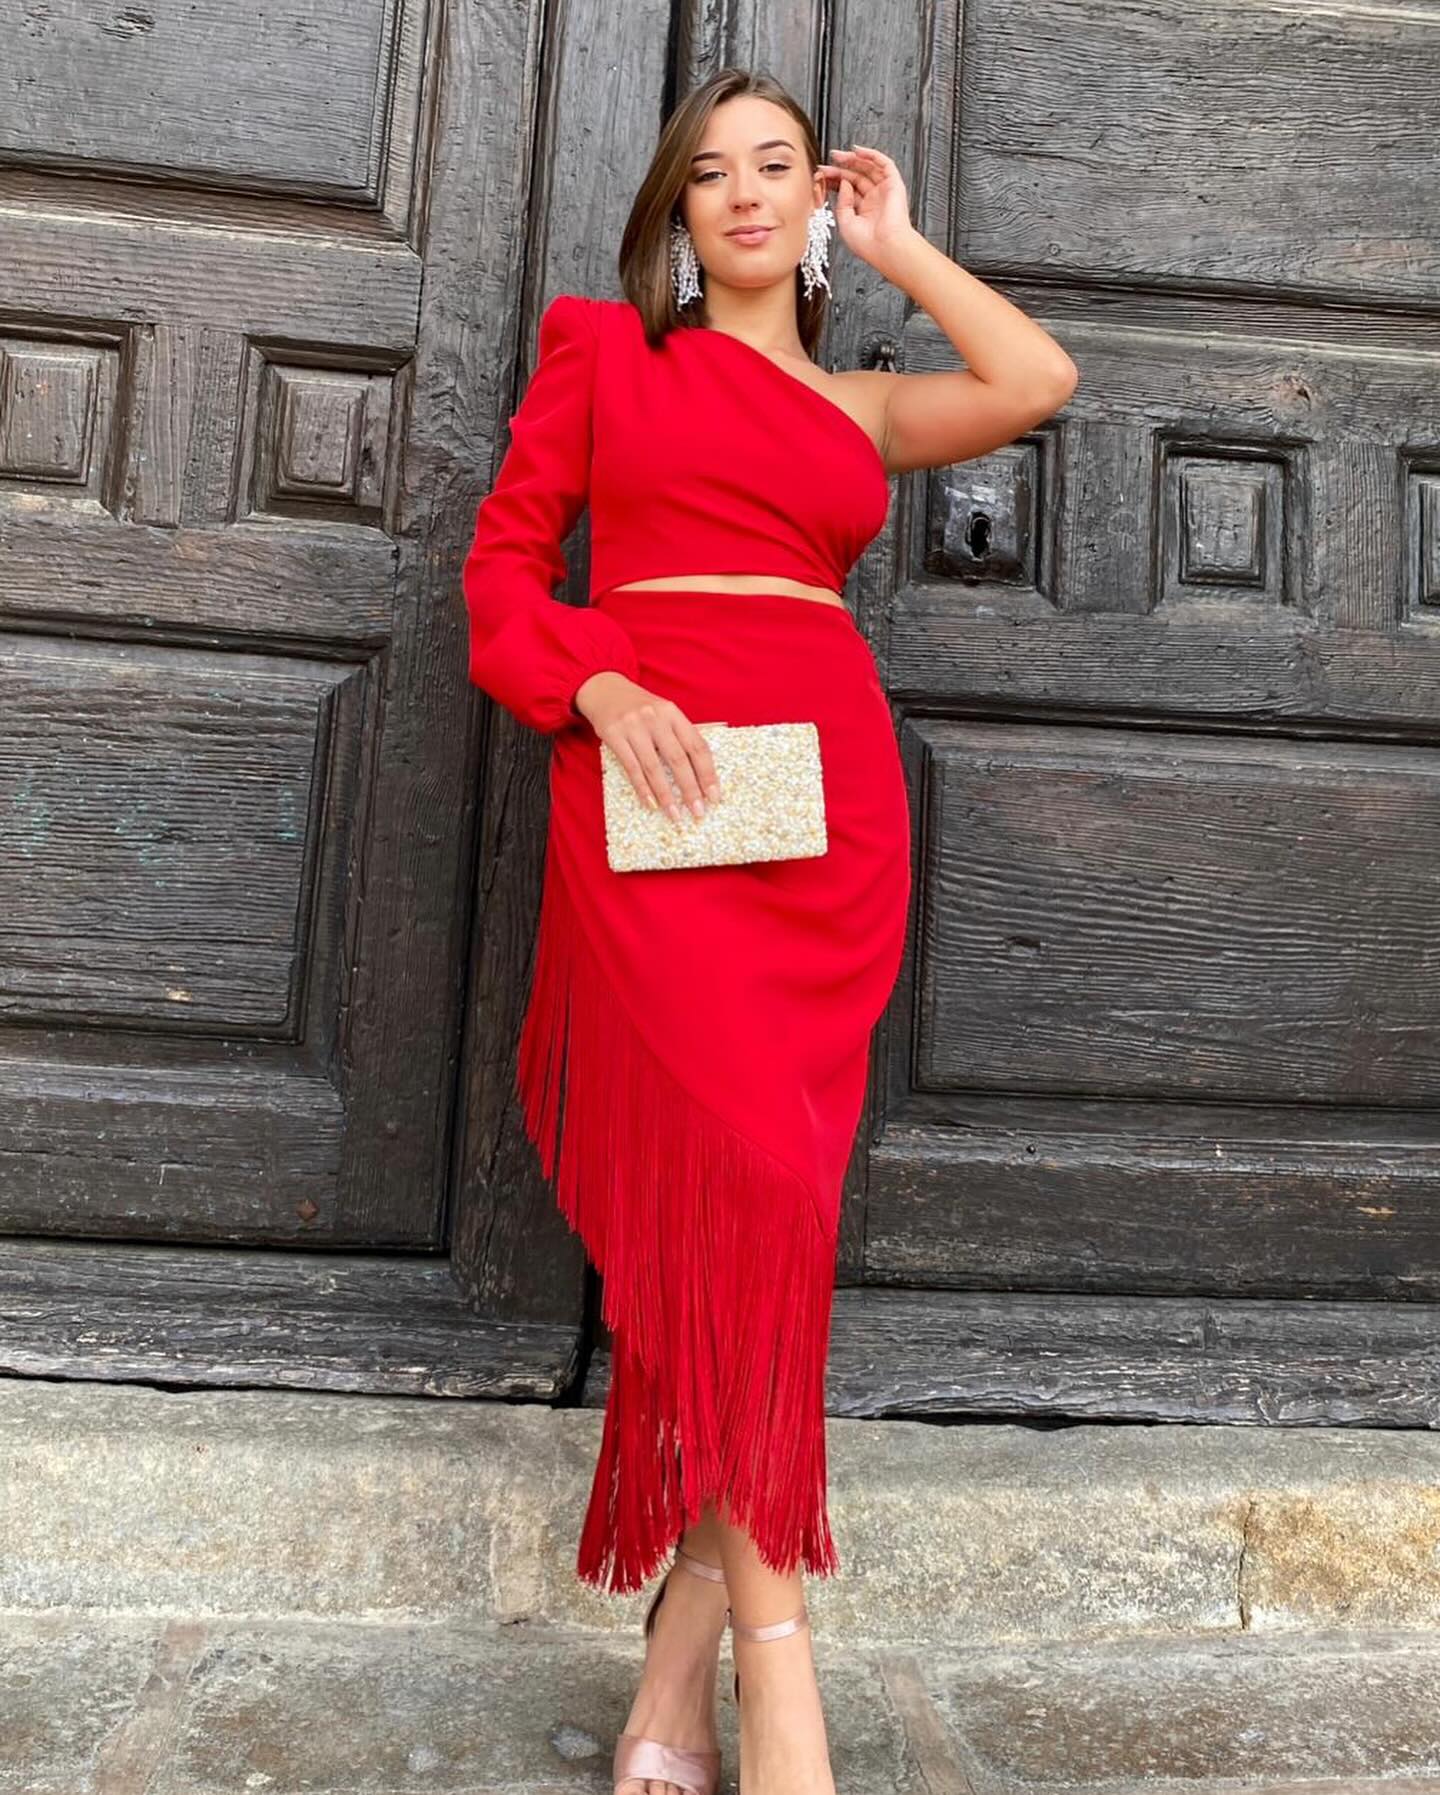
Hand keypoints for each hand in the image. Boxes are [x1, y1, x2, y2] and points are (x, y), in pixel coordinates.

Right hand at [572, 671, 723, 824]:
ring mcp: (633, 726)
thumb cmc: (640, 708)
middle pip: (678, 759)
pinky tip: (651, 804)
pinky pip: (631, 768)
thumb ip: (680, 735)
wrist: (604, 689)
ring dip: (666, 795)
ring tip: (675, 815)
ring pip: (654, 767)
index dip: (708, 773)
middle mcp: (655, 717)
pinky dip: (642, 788)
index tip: (714, 796)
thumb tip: (702, 773)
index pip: (697, 746)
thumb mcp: (663, 713)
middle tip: (698, 812)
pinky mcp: (614, 735)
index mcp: (673, 713)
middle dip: (690, 789)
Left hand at [815, 143, 916, 268]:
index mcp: (862, 211)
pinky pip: (884, 164)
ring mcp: (884, 191)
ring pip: (868, 168)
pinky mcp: (894, 185)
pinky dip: (871, 155)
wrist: (886, 248)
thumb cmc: (868, 244)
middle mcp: (874, 200)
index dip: (834, 180)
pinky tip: (857, 151)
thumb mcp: (845, 223)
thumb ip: (842, 202)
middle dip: (840, 168)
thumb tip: (843, 183)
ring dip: (853, 159)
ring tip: (838, 155)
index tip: (821, 175)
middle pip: (856, 177)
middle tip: (825, 164)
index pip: (847, 189)